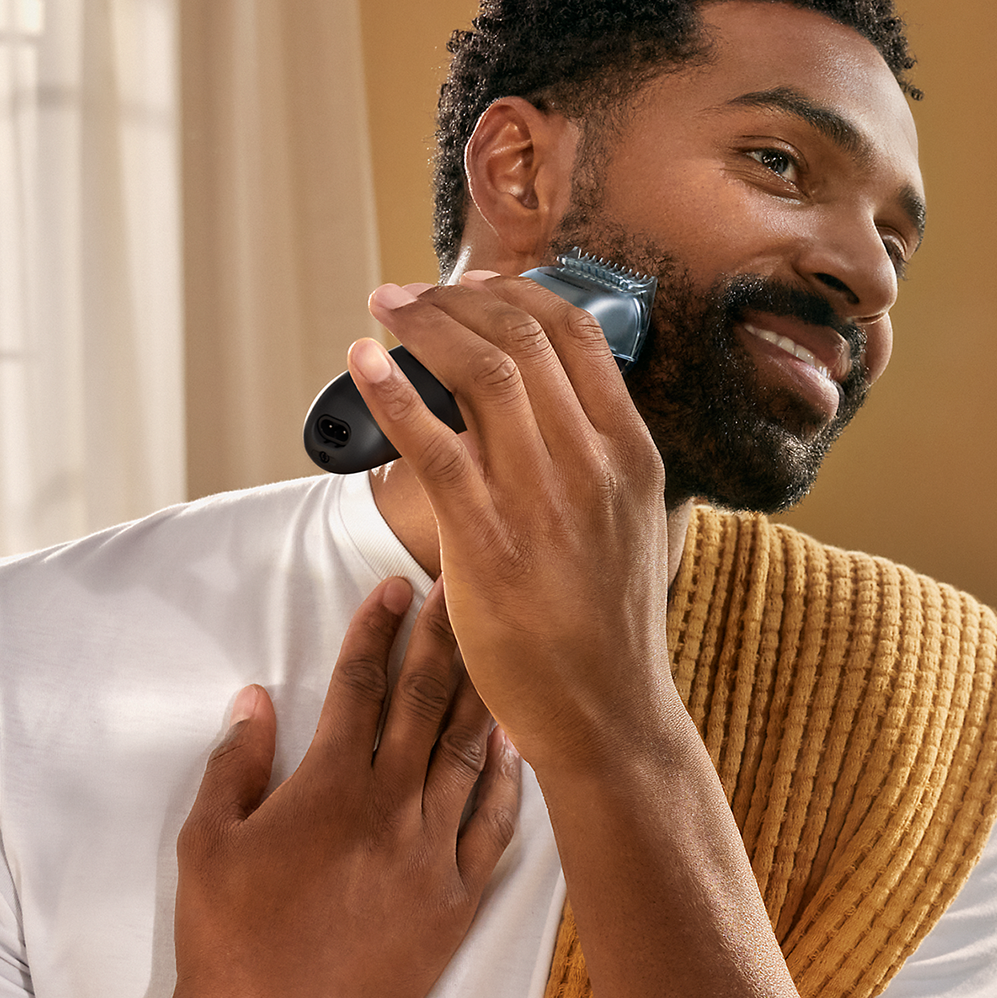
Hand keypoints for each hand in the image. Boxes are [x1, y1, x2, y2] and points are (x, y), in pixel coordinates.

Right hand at [167, 575, 530, 997]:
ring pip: (469, 756)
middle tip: (460, 593)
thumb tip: (255, 700)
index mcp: (329, 785)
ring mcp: (431, 856)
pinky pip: (494, 827)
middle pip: (425, 704)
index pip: (360, 683)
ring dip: (482, 696)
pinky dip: (508, 781)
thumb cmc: (225, 938)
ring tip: (498, 650)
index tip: (395, 588)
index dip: (378, 628)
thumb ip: (235, 763)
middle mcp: (390, 809)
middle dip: (443, 639)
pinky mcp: (455, 904)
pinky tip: (515, 748)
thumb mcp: (206, 840)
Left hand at [343, 273, 684, 772]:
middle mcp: (592, 462)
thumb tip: (549, 408)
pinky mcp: (488, 539)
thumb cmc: (607, 624)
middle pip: (523, 339)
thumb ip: (596, 459)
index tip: (474, 286)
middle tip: (410, 294)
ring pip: (481, 374)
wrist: (607, 711)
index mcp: (630, 452)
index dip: (519, 294)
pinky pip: (433, 444)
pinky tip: (364, 364)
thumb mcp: (631, 522)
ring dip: (422, 327)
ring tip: (383, 310)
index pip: (579, 335)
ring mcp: (542, 498)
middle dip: (457, 300)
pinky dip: (393, 393)